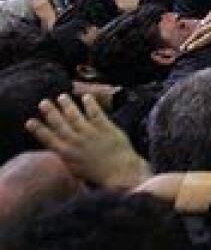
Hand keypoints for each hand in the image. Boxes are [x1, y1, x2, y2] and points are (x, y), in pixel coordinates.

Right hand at [25, 94, 149, 189]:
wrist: (120, 172)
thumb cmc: (97, 173)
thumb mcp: (75, 169)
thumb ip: (66, 157)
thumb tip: (56, 148)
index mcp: (66, 154)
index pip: (48, 139)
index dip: (38, 129)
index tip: (29, 121)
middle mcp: (76, 142)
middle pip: (60, 124)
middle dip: (50, 112)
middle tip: (43, 102)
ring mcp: (90, 134)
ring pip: (75, 116)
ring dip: (67, 105)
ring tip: (62, 96)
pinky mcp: (105, 128)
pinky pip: (95, 113)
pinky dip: (90, 104)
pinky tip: (86, 96)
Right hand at [181, 0, 210, 52]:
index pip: (208, 37)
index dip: (197, 43)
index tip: (188, 49)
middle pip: (202, 30)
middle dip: (191, 39)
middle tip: (183, 47)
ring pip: (203, 23)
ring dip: (195, 32)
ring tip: (189, 40)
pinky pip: (208, 16)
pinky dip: (203, 23)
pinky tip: (200, 28)